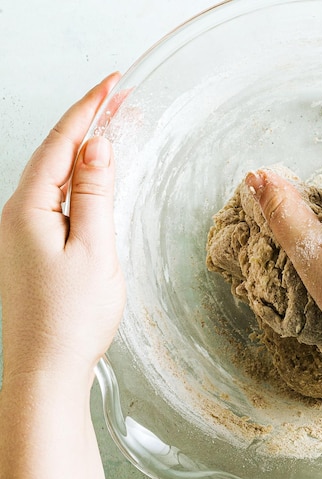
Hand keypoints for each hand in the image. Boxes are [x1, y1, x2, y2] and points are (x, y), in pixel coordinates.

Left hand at [0, 73, 125, 383]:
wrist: (46, 367)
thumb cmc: (72, 317)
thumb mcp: (93, 250)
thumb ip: (93, 195)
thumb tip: (95, 147)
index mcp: (30, 209)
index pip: (62, 143)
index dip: (89, 108)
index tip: (114, 83)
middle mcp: (18, 214)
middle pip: (55, 154)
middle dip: (87, 122)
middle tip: (119, 97)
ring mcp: (22, 232)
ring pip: (55, 176)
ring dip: (84, 150)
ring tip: (112, 128)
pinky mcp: (33, 249)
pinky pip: (55, 200)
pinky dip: (78, 180)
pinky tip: (93, 178)